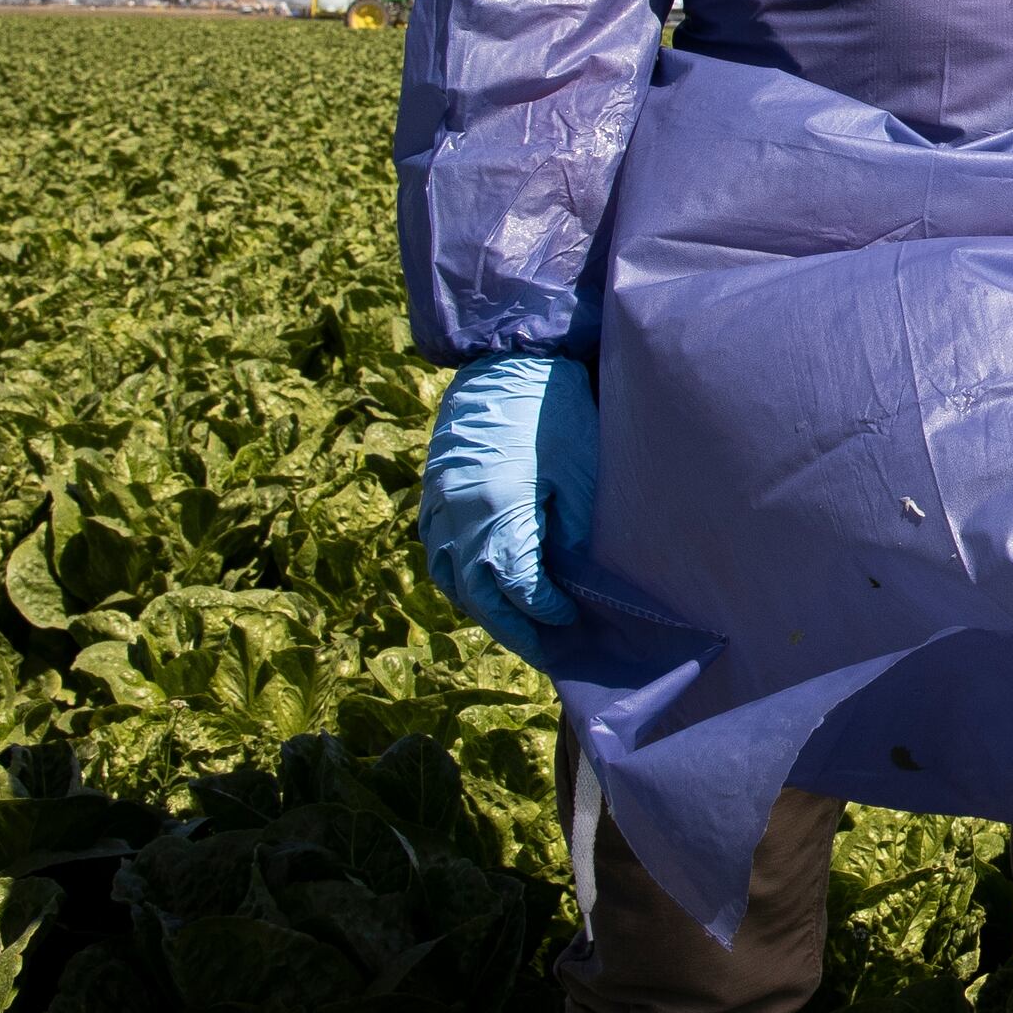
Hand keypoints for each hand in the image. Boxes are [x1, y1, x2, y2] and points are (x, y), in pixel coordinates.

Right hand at [420, 354, 598, 668]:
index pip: (519, 589)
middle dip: (514, 628)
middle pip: (480, 596)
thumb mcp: (578, 475)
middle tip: (545, 651)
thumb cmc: (554, 414)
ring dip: (485, 609)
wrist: (508, 361)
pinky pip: (439, 555)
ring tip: (518, 628)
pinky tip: (485, 589)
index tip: (571, 620)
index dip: (546, 612)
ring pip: (453, 581)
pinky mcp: (433, 495)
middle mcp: (457, 519)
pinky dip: (461, 579)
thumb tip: (577, 583)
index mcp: (495, 515)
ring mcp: (438, 508)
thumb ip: (573, 535)